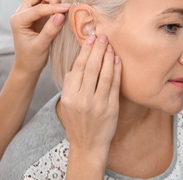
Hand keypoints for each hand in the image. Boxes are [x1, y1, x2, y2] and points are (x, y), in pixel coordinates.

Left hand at [10, 0, 69, 73]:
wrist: (27, 66)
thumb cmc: (31, 59)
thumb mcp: (41, 47)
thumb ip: (50, 31)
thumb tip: (61, 15)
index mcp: (18, 20)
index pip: (37, 8)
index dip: (54, 8)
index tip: (68, 10)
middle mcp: (21, 13)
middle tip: (62, 10)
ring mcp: (29, 12)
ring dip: (53, 1)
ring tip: (62, 13)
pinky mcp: (37, 14)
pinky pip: (46, 2)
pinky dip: (55, 6)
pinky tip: (60, 15)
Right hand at [59, 34, 121, 160]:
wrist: (87, 146)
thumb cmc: (76, 124)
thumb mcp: (65, 105)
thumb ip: (70, 85)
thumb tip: (76, 66)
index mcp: (69, 96)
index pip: (77, 68)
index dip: (85, 51)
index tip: (90, 39)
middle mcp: (82, 99)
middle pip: (91, 68)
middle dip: (97, 49)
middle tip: (102, 36)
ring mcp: (98, 104)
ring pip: (104, 74)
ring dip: (108, 57)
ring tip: (110, 44)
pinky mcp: (111, 108)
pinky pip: (115, 85)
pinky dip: (117, 71)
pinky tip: (117, 60)